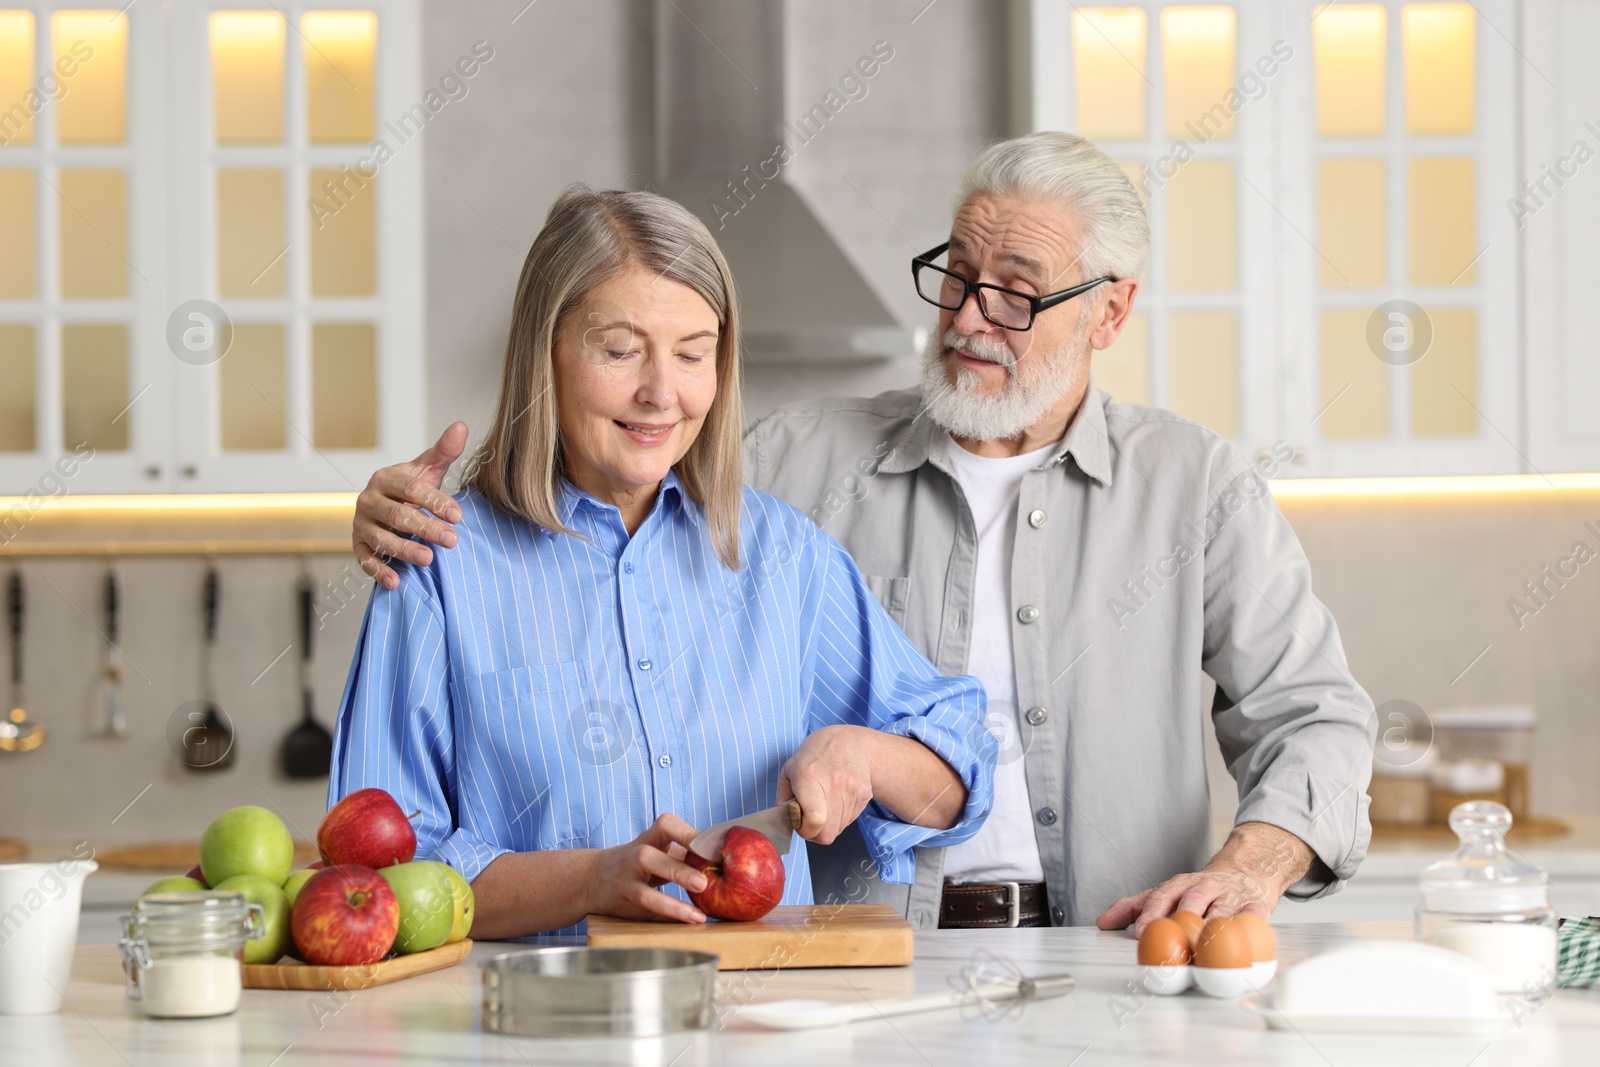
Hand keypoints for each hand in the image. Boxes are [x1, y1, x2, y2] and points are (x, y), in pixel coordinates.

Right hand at [354, 422, 468, 588]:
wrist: (389, 506)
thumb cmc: (411, 489)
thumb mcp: (428, 469)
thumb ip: (444, 451)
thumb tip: (461, 426)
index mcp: (385, 479)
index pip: (411, 489)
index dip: (434, 501)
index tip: (458, 515)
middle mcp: (369, 501)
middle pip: (397, 515)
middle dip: (425, 528)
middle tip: (452, 540)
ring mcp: (362, 524)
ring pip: (381, 538)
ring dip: (404, 550)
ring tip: (428, 558)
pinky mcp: (358, 546)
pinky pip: (366, 560)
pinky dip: (378, 571)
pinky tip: (396, 581)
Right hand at [583, 814, 708, 923]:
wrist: (593, 878)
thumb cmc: (638, 862)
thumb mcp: (656, 849)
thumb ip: (684, 852)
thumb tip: (725, 857)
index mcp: (648, 838)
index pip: (666, 825)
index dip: (688, 834)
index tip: (712, 846)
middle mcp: (634, 856)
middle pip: (650, 858)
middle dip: (677, 869)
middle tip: (704, 881)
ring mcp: (626, 881)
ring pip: (644, 892)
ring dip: (672, 903)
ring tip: (698, 914)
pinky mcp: (626, 903)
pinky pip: (646, 913)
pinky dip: (668, 918)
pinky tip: (689, 922)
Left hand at [777, 725, 876, 844]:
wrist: (849, 743)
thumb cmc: (814, 757)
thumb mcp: (789, 770)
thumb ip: (782, 798)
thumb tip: (780, 822)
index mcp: (808, 775)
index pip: (814, 819)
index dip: (805, 830)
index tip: (800, 823)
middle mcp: (833, 782)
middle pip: (827, 833)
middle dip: (816, 833)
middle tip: (810, 820)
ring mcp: (852, 788)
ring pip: (838, 829)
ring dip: (828, 824)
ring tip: (824, 805)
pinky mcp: (865, 794)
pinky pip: (850, 820)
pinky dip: (840, 817)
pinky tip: (836, 800)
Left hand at [1094, 822, 1314, 936]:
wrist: (1244, 871)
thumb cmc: (1200, 890)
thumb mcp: (1167, 893)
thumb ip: (1134, 907)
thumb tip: (1104, 921)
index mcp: (1180, 884)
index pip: (1162, 897)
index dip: (1151, 915)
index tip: (1142, 932)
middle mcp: (1205, 887)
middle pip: (1192, 900)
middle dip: (1182, 919)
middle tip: (1174, 940)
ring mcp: (1231, 896)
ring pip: (1221, 910)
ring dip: (1213, 927)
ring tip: (1204, 946)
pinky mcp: (1255, 905)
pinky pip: (1253, 917)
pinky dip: (1248, 928)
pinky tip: (1241, 941)